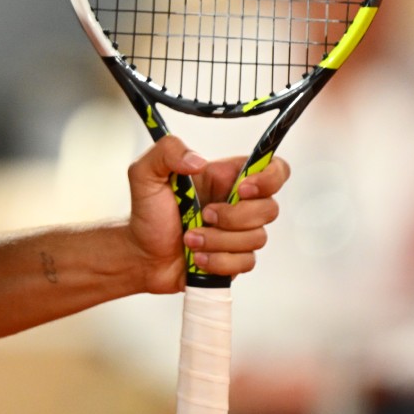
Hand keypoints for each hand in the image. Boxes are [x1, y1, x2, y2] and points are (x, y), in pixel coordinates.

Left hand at [126, 136, 289, 293]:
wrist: (140, 256)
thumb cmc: (146, 214)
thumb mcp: (145, 173)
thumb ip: (167, 151)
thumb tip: (197, 160)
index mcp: (224, 178)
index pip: (272, 169)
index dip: (269, 178)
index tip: (244, 189)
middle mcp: (237, 204)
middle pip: (269, 208)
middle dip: (235, 217)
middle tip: (203, 215)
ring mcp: (238, 233)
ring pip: (257, 238)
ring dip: (219, 241)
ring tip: (191, 240)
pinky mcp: (235, 259)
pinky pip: (246, 262)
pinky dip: (219, 261)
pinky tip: (197, 258)